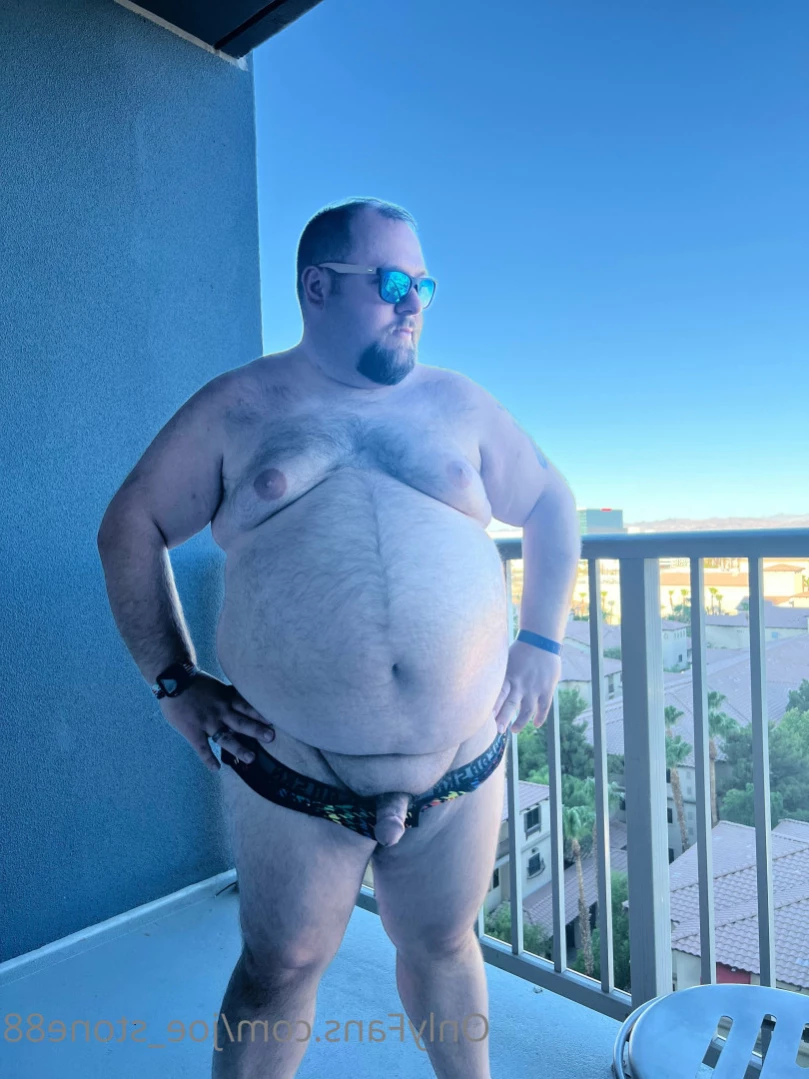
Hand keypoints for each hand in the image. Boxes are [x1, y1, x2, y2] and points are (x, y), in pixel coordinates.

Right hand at [158, 671, 275, 772]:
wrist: (172, 679)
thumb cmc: (194, 682)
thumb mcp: (216, 685)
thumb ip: (228, 695)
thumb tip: (243, 701)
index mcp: (226, 698)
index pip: (247, 706)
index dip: (260, 713)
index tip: (275, 719)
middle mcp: (220, 711)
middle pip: (241, 721)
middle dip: (257, 730)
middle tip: (272, 737)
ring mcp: (207, 722)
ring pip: (226, 737)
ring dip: (239, 747)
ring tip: (251, 758)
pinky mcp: (193, 730)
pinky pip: (202, 747)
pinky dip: (208, 759)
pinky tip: (216, 769)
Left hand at [492, 640, 561, 734]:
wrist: (541, 640)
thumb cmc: (520, 650)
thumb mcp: (505, 660)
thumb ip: (497, 674)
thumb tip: (479, 681)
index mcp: (509, 676)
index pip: (499, 694)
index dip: (493, 707)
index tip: (485, 719)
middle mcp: (521, 684)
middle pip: (511, 705)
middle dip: (504, 719)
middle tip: (498, 730)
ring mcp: (535, 688)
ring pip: (527, 710)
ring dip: (521, 722)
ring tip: (513, 730)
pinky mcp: (546, 689)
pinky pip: (544, 706)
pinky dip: (540, 717)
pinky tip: (535, 724)